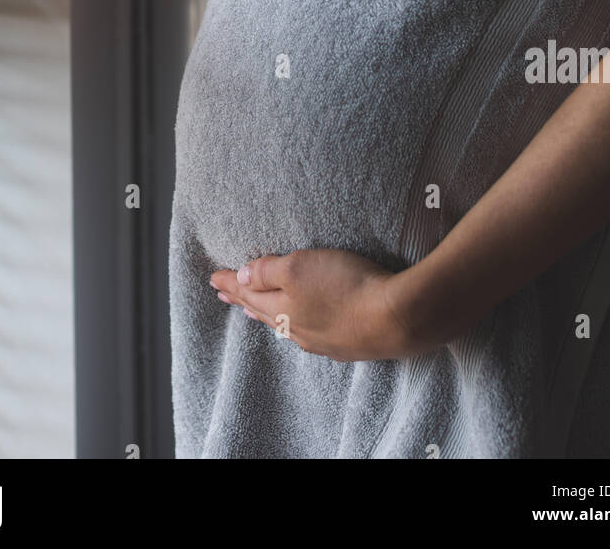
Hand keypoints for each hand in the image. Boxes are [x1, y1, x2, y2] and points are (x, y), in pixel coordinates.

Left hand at [210, 248, 424, 361]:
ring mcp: (322, 339)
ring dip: (264, 313)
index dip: (230, 282)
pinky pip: (308, 334)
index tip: (212, 279)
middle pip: (262, 310)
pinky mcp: (346, 343)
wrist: (396, 319)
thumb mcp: (300, 267)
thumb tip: (240, 278)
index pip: (248, 292)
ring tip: (251, 310)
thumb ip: (268, 272)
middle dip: (242, 298)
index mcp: (282, 308)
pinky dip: (292, 325)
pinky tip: (298, 326)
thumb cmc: (347, 287)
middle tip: (224, 294)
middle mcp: (297, 328)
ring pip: (283, 324)